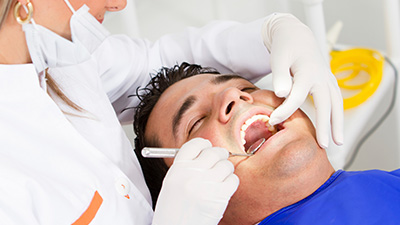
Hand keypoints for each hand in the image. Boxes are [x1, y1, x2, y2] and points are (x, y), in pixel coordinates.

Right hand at [152, 138, 238, 224]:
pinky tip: (223, 189)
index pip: (195, 144)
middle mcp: (191, 174)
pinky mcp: (219, 196)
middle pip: (213, 152)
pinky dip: (231, 183)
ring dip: (226, 170)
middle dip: (219, 155)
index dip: (204, 145)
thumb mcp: (173, 183)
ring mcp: (206, 184)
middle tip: (220, 161)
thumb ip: (187, 166)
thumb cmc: (174, 210)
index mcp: (177, 169)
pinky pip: (233, 180)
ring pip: (226, 165)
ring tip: (220, 179)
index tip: (208, 148)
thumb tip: (208, 151)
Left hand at [262, 13, 343, 147]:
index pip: (296, 96)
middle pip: (326, 105)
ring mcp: (328, 79)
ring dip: (337, 123)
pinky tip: (335, 128)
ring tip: (338, 142)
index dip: (284, 110)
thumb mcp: (278, 58)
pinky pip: (336, 100)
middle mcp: (322, 77)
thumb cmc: (285, 47)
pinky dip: (336, 115)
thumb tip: (282, 93)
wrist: (296, 36)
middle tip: (323, 146)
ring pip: (337, 104)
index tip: (273, 121)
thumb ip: (280, 75)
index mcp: (308, 72)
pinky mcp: (328, 81)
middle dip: (325, 126)